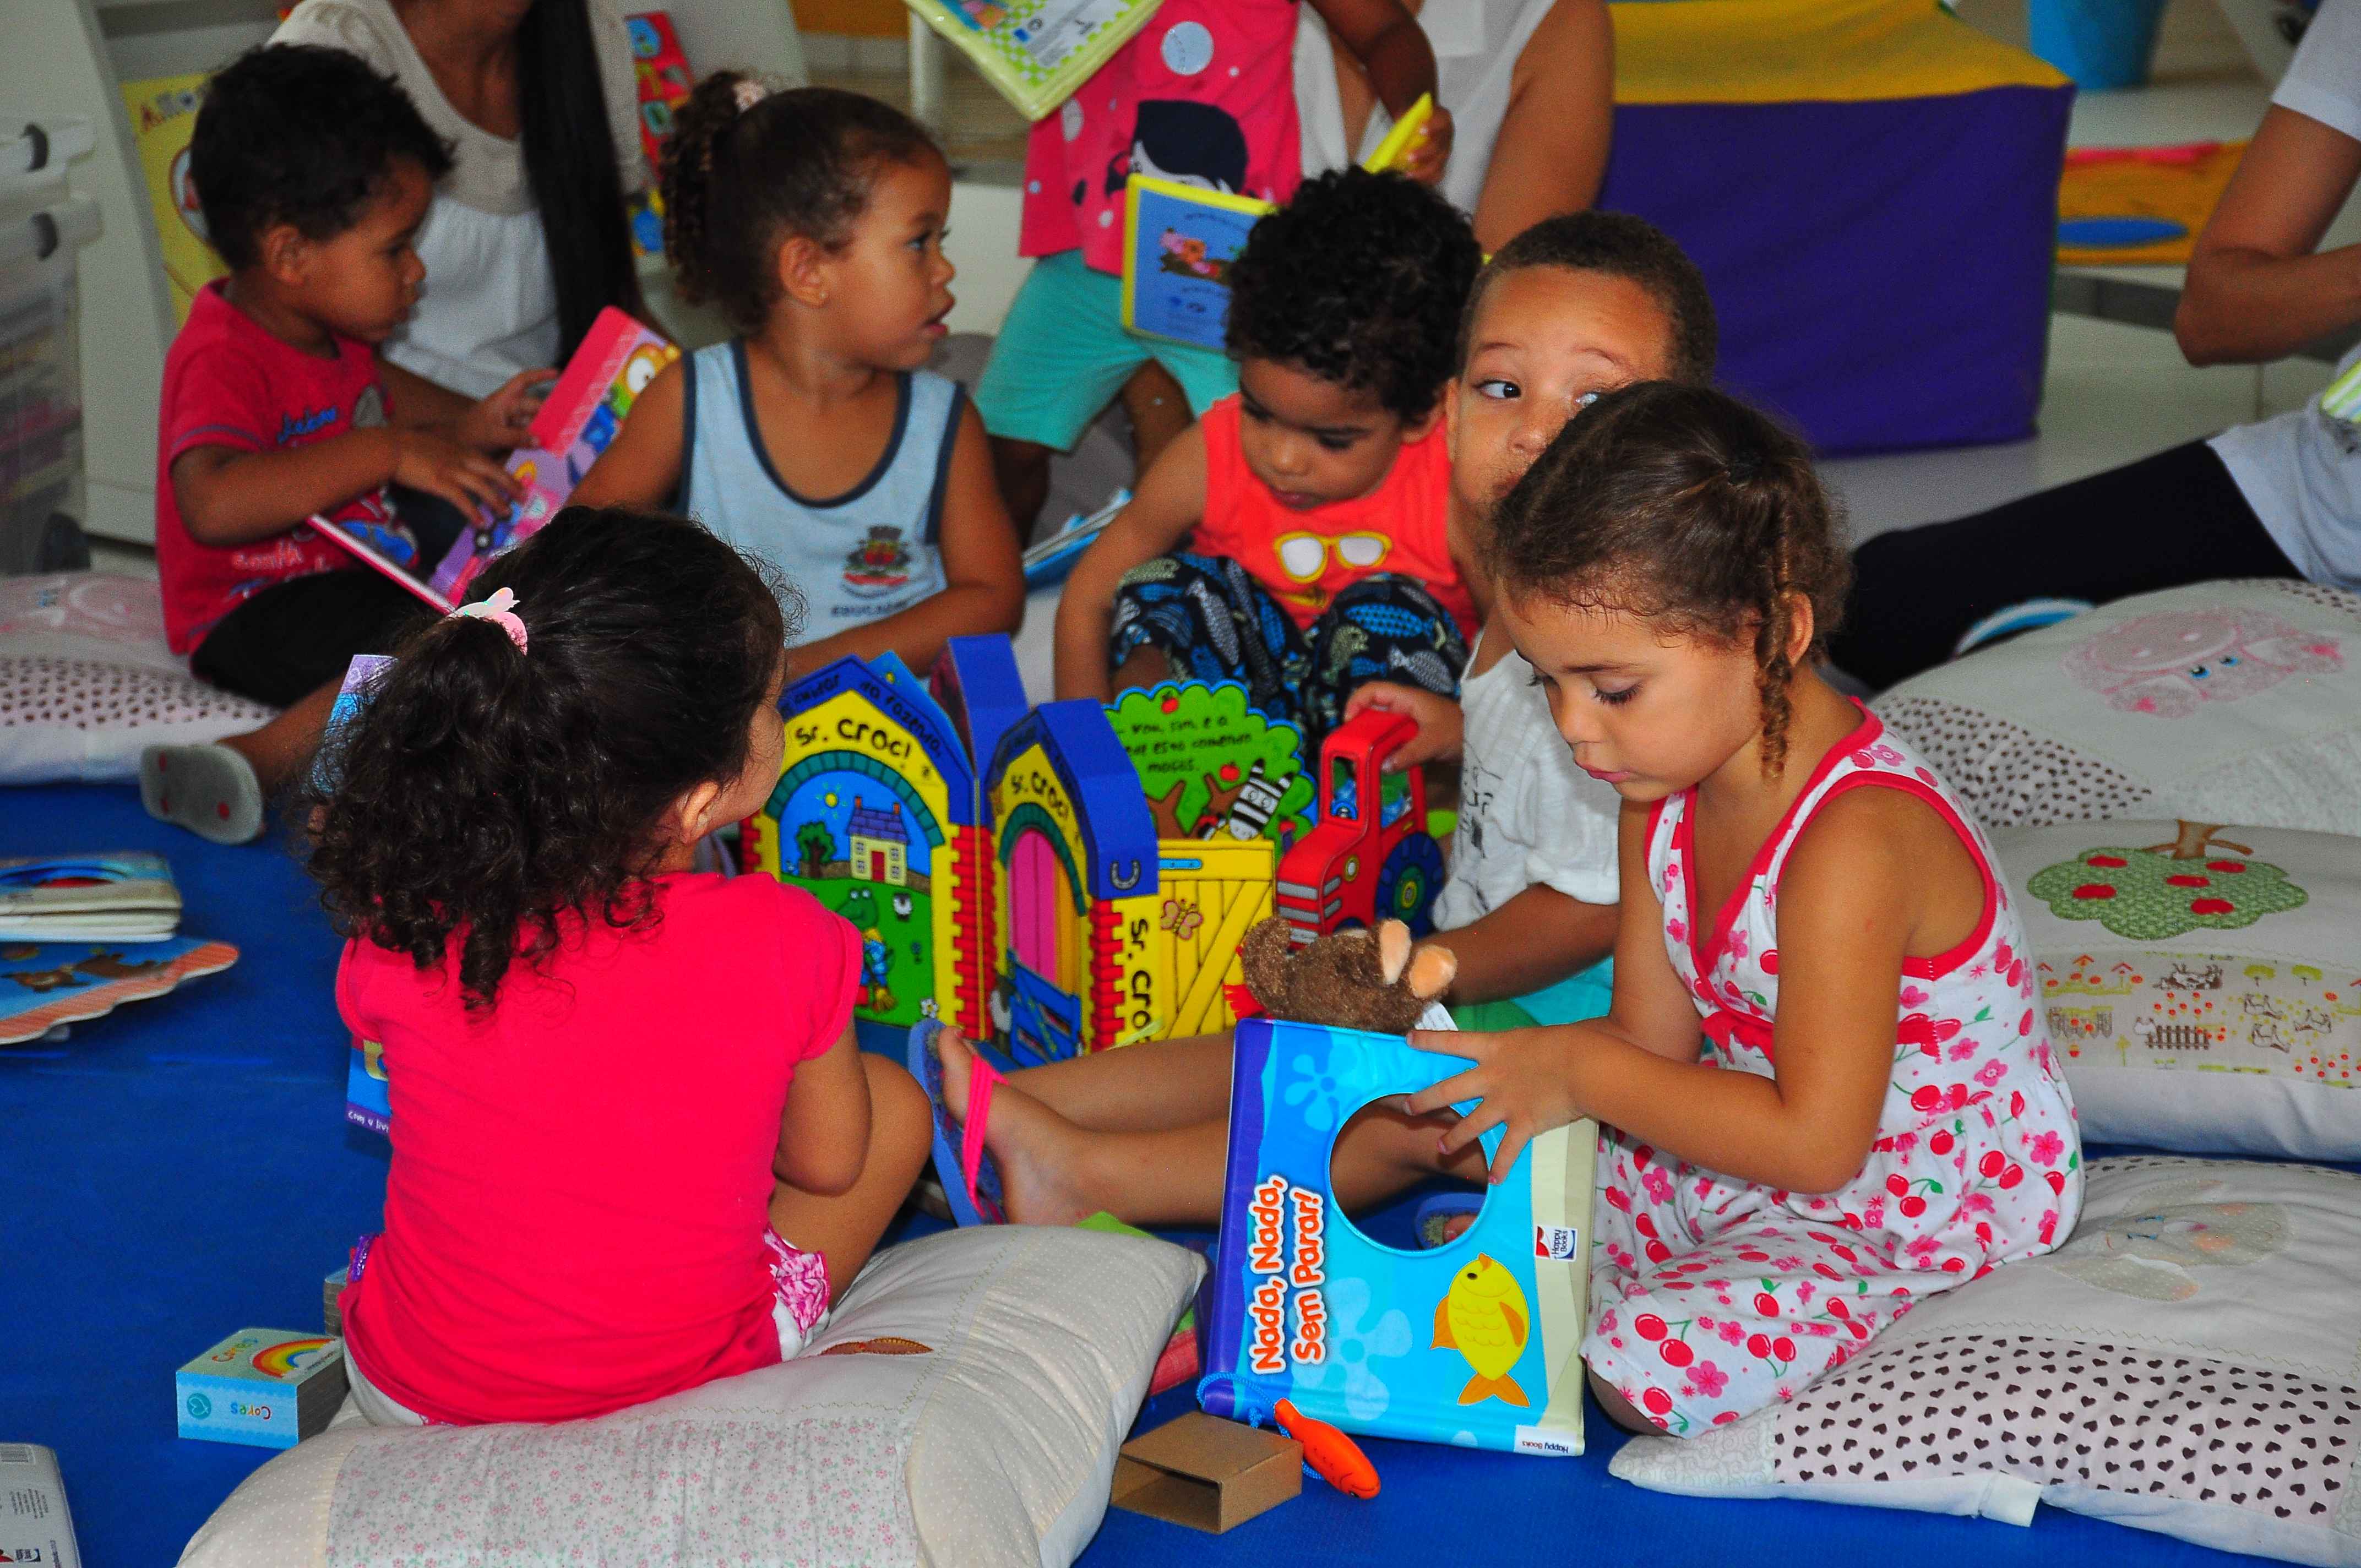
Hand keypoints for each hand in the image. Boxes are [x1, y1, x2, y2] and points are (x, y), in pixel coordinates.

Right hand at [390, 428, 524, 516]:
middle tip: (522, 497)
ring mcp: (452, 470)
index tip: (515, 481)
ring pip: (482, 487)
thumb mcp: (434, 444)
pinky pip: (462, 500)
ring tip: (506, 513)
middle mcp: (461, 458)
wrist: (390, 447)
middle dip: (510, 485)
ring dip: (496, 501)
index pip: (488, 460)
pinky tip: (479, 522)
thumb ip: (447, 453)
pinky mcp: (440, 482)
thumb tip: (453, 463)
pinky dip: (473, 512)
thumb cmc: (406, 445)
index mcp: (460, 448)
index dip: (504, 472)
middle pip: (493, 472)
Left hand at [456, 368, 553, 451]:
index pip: (523, 381)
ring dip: (545, 430)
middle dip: (550, 413)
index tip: (558, 374)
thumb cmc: (468, 434)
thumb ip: (516, 437)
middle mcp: (510, 409)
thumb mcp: (492, 434)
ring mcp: (511, 423)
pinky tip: (547, 449)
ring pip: (534, 423)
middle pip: (535, 407)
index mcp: (504, 400)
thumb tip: (540, 440)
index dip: (540, 375)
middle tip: (568, 423)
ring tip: (561, 439)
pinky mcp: (512, 437)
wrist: (453, 447)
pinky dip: (537, 442)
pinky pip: (529, 437)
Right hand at [1344, 681, 1462, 767]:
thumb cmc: (1458, 730)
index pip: (1373, 690)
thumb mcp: (1433, 741)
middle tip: (1351, 747)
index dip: (1356, 702)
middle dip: (1359, 727)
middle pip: (1373, 710)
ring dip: (1371, 741)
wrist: (1482, 737)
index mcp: (1407, 698)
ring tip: (1362, 759)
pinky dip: (1384, 749)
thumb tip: (1383, 767)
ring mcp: (1408, 721)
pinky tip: (1381, 764)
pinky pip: (1392, 739)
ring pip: (1381, 727)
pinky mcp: (1413, 735)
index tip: (1348, 723)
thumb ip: (1409, 753)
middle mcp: (1404, 707)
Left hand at [1403, 104, 1454, 185]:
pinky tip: (1414, 182)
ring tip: (1408, 174)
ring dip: (1423, 171)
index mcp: (1442, 119)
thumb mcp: (1410, 114)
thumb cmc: (1413, 119)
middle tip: (1408, 157)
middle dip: (1424, 153)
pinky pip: (1437, 175)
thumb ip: (1406, 119)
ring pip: (1438, 164)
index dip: (1432, 126)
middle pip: (1438, 146)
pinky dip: (1426, 180)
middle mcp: (1446, 136)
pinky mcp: (1441, 164)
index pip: (1441, 120)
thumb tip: (1396, 133)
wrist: (1417, 124)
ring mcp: (1445, 151)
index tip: (1420, 130)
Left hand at [1403, 1025, 1582, 1184]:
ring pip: (1470, 1124)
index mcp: (1494, 1048)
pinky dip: (1501, 1167)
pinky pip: (1507, 1150)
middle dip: (1425, 1100)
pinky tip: (1495, 1181)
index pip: (1452, 1042)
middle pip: (1449, 1090)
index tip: (1408, 1041)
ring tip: (1440, 1148)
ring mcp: (1505, 1103)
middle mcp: (1492, 1076)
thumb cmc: (1568, 1042)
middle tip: (1406, 1108)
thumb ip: (1521, 1048)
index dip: (1428, 1042)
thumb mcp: (1534, 1038)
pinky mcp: (1523, 1124)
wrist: (1582, 1065)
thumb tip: (1526, 1049)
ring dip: (1454, 1138)